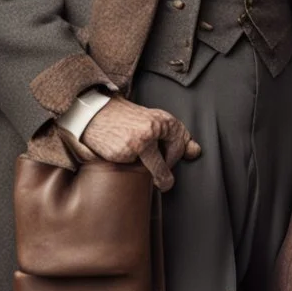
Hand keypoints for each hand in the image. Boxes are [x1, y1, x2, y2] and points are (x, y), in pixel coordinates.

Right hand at [70, 97, 200, 191]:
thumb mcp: (152, 123)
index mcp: (164, 119)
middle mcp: (156, 128)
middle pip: (172, 158)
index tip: (167, 156)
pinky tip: (125, 156)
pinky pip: (136, 168)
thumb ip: (176, 137)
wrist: (95, 114)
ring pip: (158, 168)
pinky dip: (132, 166)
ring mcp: (142, 141)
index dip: (176, 154)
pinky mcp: (127, 151)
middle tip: (158, 164)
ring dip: (159, 176)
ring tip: (153, 174)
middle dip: (167, 165)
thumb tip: (196, 152)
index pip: (181, 144)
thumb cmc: (126, 120)